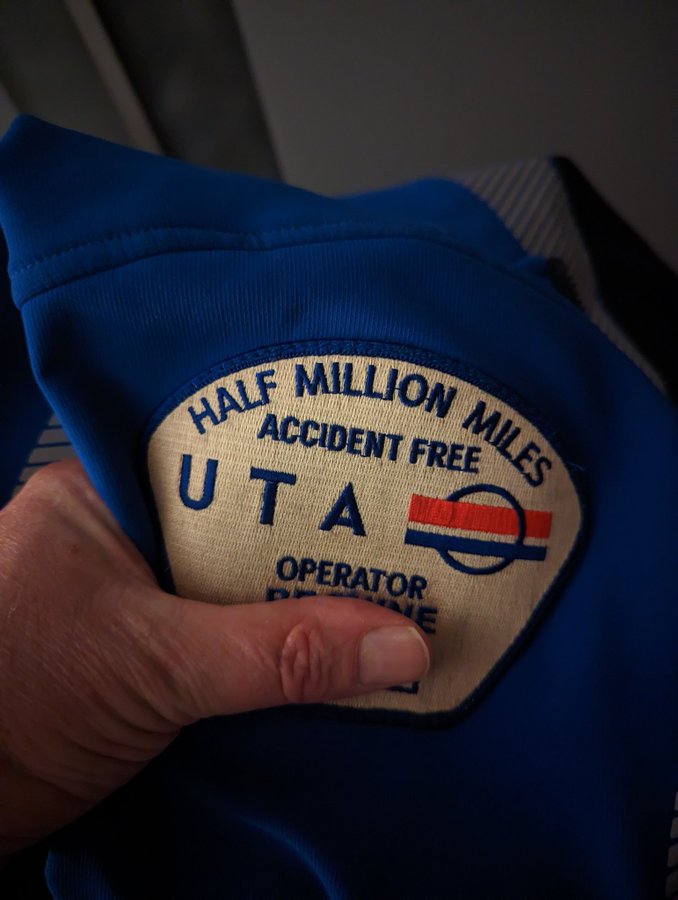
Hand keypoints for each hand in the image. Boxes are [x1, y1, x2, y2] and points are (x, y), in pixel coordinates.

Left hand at [0, 461, 428, 854]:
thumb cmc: (16, 704)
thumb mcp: (158, 665)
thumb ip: (277, 654)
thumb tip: (399, 642)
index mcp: (103, 499)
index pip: (223, 466)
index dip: (298, 478)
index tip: (374, 487)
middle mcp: (117, 541)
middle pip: (236, 537)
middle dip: (308, 553)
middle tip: (399, 547)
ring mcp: (129, 606)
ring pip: (232, 596)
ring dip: (293, 613)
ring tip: (386, 601)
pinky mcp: (137, 664)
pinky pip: (220, 645)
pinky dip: (266, 658)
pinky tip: (328, 663)